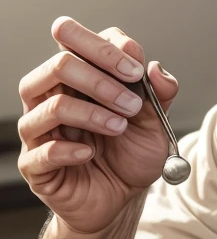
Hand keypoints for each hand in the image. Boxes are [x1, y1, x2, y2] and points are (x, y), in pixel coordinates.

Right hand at [16, 16, 179, 234]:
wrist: (122, 198)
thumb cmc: (132, 153)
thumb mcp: (157, 122)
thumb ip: (160, 93)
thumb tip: (155, 67)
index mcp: (79, 78)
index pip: (76, 41)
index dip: (106, 48)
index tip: (136, 70)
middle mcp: (53, 96)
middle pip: (58, 64)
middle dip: (101, 79)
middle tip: (132, 103)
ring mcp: (40, 130)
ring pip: (50, 104)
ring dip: (91, 113)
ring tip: (119, 128)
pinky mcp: (35, 164)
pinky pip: (40, 151)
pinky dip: (68, 149)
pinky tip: (89, 153)